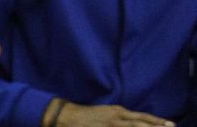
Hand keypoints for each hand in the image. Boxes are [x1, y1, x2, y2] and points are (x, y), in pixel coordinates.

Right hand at [53, 102, 174, 126]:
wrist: (68, 116)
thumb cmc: (87, 116)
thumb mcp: (105, 113)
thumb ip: (119, 118)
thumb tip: (131, 122)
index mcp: (118, 111)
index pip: (141, 118)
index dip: (155, 121)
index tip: (168, 124)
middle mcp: (117, 117)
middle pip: (141, 124)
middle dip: (156, 126)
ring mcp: (112, 125)